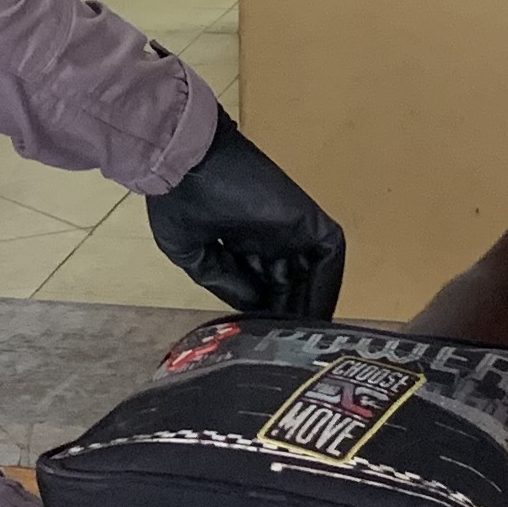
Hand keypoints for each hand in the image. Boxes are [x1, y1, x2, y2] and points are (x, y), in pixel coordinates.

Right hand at [145, 111, 346, 320]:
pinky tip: (314, 313)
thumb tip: (252, 305)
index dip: (263, 309)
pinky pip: (329, 254)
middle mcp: (269, 234)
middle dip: (288, 312)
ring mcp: (290, 226)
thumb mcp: (189, 252)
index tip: (262, 338)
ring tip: (301, 336)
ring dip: (309, 303)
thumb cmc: (178, 201)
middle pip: (290, 281)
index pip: (262, 281)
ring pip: (312, 271)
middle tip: (287, 345)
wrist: (185, 161)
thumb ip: (222, 281)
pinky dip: (327, 284)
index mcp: (240, 238)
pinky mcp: (307, 218)